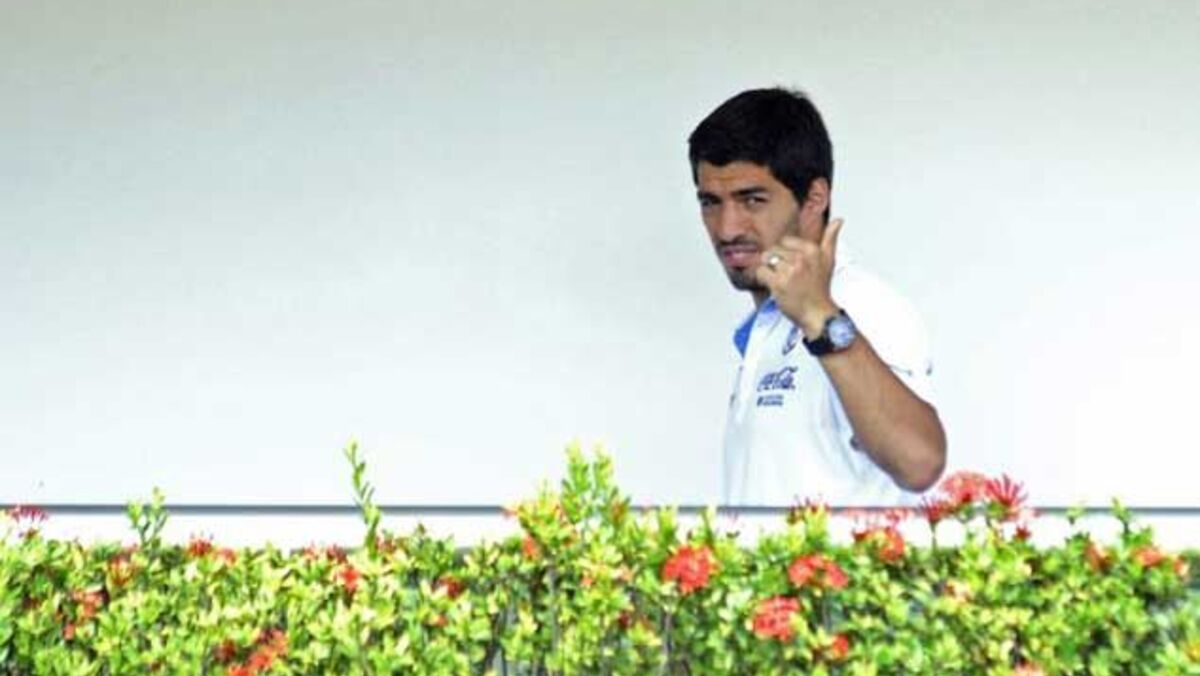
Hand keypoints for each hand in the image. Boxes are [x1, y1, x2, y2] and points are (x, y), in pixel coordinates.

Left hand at [755, 218, 844, 337]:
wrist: (817, 314)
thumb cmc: (820, 289)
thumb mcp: (829, 260)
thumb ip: (831, 238)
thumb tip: (839, 221)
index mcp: (812, 250)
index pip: (785, 241)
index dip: (784, 253)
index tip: (791, 265)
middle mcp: (801, 258)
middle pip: (773, 250)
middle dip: (775, 262)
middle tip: (786, 276)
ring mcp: (789, 271)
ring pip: (766, 260)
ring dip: (769, 271)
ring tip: (781, 281)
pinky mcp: (778, 283)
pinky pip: (760, 272)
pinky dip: (763, 279)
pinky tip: (774, 286)